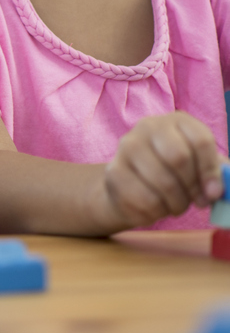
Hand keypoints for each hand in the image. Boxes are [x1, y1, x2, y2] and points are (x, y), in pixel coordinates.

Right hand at [98, 111, 224, 228]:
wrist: (130, 183)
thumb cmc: (174, 173)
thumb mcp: (199, 167)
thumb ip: (217, 173)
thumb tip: (221, 190)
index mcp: (175, 121)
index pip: (200, 140)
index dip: (211, 171)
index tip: (214, 193)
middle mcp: (147, 127)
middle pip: (179, 158)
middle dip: (193, 187)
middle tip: (198, 201)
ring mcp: (126, 147)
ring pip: (162, 182)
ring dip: (177, 203)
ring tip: (177, 205)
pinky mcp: (114, 172)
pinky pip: (144, 199)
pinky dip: (157, 211)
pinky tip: (156, 207)